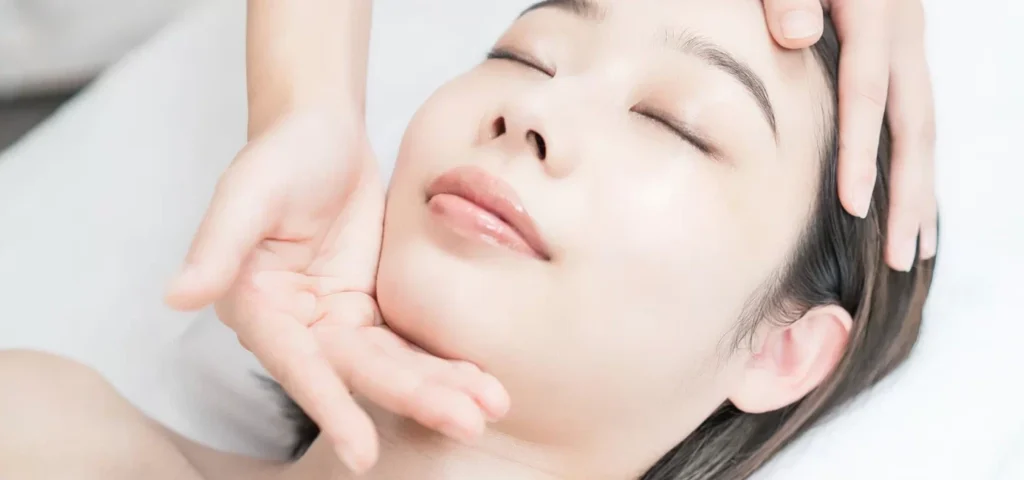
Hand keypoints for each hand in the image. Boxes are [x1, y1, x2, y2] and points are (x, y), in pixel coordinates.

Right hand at [164, 109, 507, 471]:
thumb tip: (176, 296)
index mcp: (261, 310)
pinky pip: (411, 343)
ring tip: (490, 406)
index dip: (330, 408)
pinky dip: (446, 363)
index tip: (363, 455)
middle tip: (468, 422)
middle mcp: (299, 328)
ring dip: (441, 388)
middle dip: (415, 398)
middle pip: (361, 372)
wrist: (323, 131)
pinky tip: (484, 382)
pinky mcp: (373, 309)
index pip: (298, 366)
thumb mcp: (248, 191)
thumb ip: (217, 245)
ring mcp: (340, 321)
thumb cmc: (280, 154)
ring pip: (393, 364)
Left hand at [763, 0, 937, 270]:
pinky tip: (914, 203)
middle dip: (910, 194)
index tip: (853, 205)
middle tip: (899, 258)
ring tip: (915, 250)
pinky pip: (916, 114)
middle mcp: (902, 28)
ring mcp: (907, 39)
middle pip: (914, 122)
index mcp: (873, 7)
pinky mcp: (899, 47)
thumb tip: (797, 36)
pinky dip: (916, 164)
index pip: (868, 89)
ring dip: (922, 190)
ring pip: (924, 125)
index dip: (861, 148)